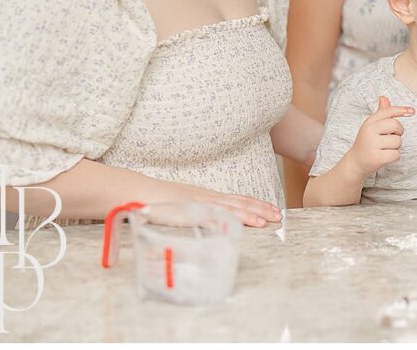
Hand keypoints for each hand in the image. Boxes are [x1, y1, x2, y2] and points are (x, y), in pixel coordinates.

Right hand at [165, 182, 283, 227]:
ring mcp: (200, 204)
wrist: (138, 191)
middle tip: (279, 216)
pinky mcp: (191, 212)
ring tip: (268, 220)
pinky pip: (215, 216)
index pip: (237, 199)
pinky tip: (242, 225)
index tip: (271, 208)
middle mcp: (208, 198)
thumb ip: (196, 212)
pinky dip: (231, 220)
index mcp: (207, 197)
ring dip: (252, 215)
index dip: (255, 204)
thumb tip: (208, 221)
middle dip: (261, 209)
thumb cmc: (158, 201)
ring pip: (232, 209)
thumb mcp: (183, 206)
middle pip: (240, 202)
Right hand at [349, 95, 411, 176]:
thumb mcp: (372, 126)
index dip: (402, 110)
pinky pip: (396, 154)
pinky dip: (394, 157)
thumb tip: (383, 97)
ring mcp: (372, 144)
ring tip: (384, 148)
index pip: (388, 112)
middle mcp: (370, 131)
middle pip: (396, 125)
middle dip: (399, 132)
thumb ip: (381, 113)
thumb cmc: (367, 142)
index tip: (412, 111)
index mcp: (370, 121)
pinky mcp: (376, 158)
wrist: (355, 162)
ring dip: (395, 147)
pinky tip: (384, 157)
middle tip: (391, 137)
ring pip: (398, 141)